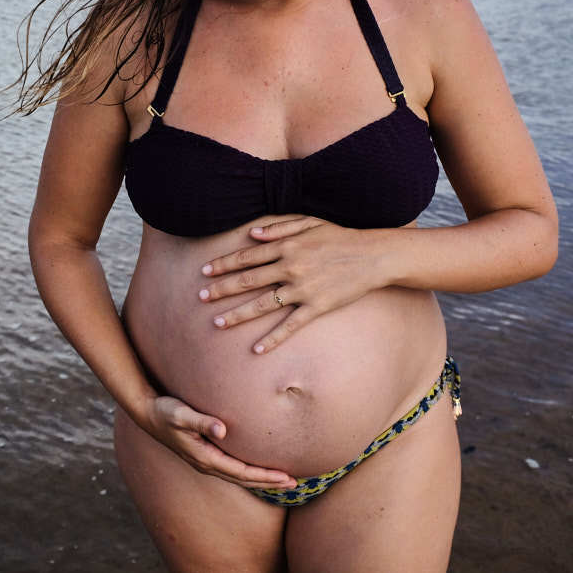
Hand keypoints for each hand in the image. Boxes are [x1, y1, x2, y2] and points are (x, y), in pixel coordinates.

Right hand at [140, 395, 296, 490]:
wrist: (146, 412)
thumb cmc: (164, 411)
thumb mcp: (180, 413)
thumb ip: (200, 421)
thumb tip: (222, 429)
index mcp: (204, 457)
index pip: (241, 473)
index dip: (265, 476)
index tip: (286, 478)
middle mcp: (206, 463)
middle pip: (244, 480)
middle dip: (269, 482)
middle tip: (295, 484)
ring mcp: (204, 461)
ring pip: (238, 476)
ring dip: (260, 479)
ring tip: (282, 480)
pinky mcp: (204, 454)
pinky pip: (232, 469)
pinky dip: (248, 472)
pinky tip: (256, 468)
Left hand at [198, 216, 386, 353]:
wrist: (372, 256)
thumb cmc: (340, 237)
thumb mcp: (309, 222)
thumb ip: (279, 228)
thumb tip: (252, 234)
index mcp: (286, 246)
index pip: (246, 257)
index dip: (223, 265)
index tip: (205, 272)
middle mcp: (289, 267)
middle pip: (247, 281)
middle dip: (221, 289)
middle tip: (200, 297)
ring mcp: (302, 289)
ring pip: (262, 305)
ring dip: (237, 315)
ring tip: (217, 323)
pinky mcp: (316, 307)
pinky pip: (290, 326)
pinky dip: (273, 338)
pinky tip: (257, 349)